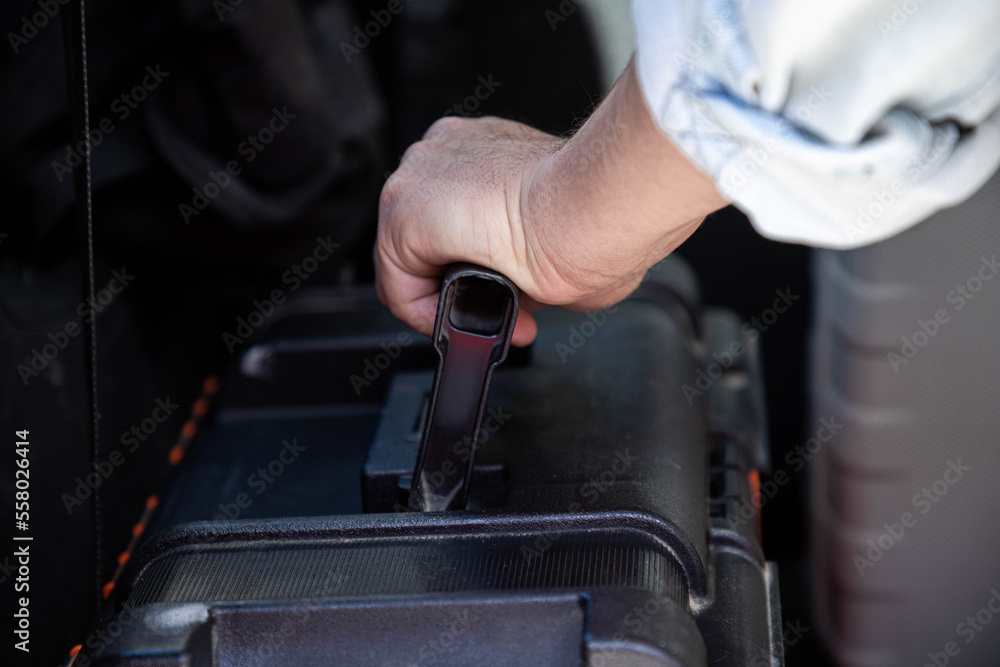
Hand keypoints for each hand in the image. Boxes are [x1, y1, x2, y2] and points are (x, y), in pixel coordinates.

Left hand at [375, 60, 726, 345]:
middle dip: (469, 289)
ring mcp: (424, 173)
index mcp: (492, 151)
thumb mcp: (566, 236)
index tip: (521, 298)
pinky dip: (422, 312)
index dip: (484, 271)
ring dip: (449, 302)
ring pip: (411, 259)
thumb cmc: (601, 214)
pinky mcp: (404, 207)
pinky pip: (396, 280)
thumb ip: (533, 254)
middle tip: (511, 318)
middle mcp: (452, 152)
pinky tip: (457, 323)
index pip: (460, 220)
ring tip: (492, 324)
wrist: (594, 208)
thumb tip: (529, 288)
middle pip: (432, 240)